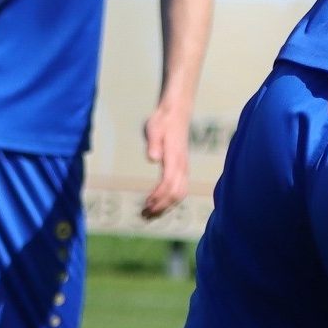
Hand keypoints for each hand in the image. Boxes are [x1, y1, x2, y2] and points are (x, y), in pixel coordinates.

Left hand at [141, 104, 190, 218]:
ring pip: (181, 193)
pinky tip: (157, 202)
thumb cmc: (163, 121)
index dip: (158, 198)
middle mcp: (182, 166)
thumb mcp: (154, 128)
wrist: (176, 112)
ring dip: (166, 206)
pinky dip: (170, 199)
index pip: (169, 185)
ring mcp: (184, 167)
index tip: (145, 205)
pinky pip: (180, 188)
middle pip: (177, 193)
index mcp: (175, 158)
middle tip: (144, 216)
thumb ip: (154, 144)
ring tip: (149, 214)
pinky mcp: (182, 168)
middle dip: (162, 207)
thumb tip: (153, 159)